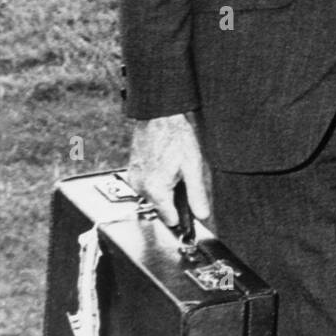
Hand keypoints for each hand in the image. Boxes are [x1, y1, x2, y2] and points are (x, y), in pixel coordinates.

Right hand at [126, 112, 212, 228]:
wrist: (158, 116)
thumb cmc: (176, 136)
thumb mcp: (193, 166)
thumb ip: (197, 194)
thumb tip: (202, 215)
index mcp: (156, 190)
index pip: (171, 219)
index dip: (183, 214)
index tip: (190, 205)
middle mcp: (141, 188)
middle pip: (162, 208)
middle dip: (174, 198)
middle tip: (182, 176)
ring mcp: (134, 179)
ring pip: (155, 197)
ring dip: (165, 188)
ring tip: (173, 167)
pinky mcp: (132, 172)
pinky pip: (147, 185)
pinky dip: (156, 180)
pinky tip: (164, 164)